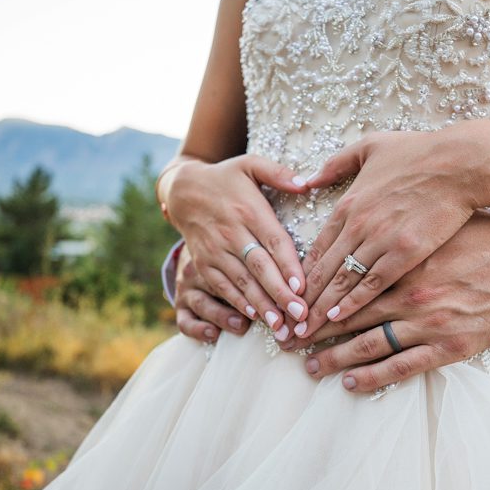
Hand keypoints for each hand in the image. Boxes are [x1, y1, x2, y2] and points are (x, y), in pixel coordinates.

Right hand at [161, 154, 309, 340]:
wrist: (183, 190)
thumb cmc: (226, 178)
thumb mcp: (250, 164)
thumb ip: (279, 173)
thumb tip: (307, 183)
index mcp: (249, 210)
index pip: (273, 241)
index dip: (288, 265)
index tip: (302, 287)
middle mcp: (231, 232)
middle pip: (259, 267)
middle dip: (280, 293)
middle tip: (299, 315)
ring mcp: (215, 250)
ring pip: (241, 281)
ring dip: (261, 305)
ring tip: (280, 325)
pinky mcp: (203, 263)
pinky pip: (221, 286)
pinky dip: (237, 303)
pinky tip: (253, 317)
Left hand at [284, 212, 489, 392]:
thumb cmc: (484, 233)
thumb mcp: (434, 221)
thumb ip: (396, 225)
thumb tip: (359, 217)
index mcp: (401, 261)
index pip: (345, 282)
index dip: (313, 297)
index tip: (292, 306)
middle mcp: (410, 293)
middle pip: (347, 316)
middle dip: (313, 331)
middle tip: (287, 342)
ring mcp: (430, 323)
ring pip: (368, 345)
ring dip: (334, 358)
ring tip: (310, 366)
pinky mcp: (452, 346)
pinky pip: (403, 367)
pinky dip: (373, 377)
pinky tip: (350, 382)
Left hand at [296, 123, 489, 339]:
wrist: (461, 161)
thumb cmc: (420, 152)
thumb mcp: (370, 146)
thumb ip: (337, 164)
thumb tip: (309, 179)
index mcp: (348, 203)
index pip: (316, 247)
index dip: (301, 275)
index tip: (291, 294)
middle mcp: (358, 224)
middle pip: (323, 270)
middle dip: (304, 300)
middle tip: (289, 323)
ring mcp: (380, 239)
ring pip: (342, 281)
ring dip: (322, 308)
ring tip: (306, 331)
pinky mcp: (406, 253)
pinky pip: (372, 283)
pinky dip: (353, 302)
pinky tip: (338, 318)